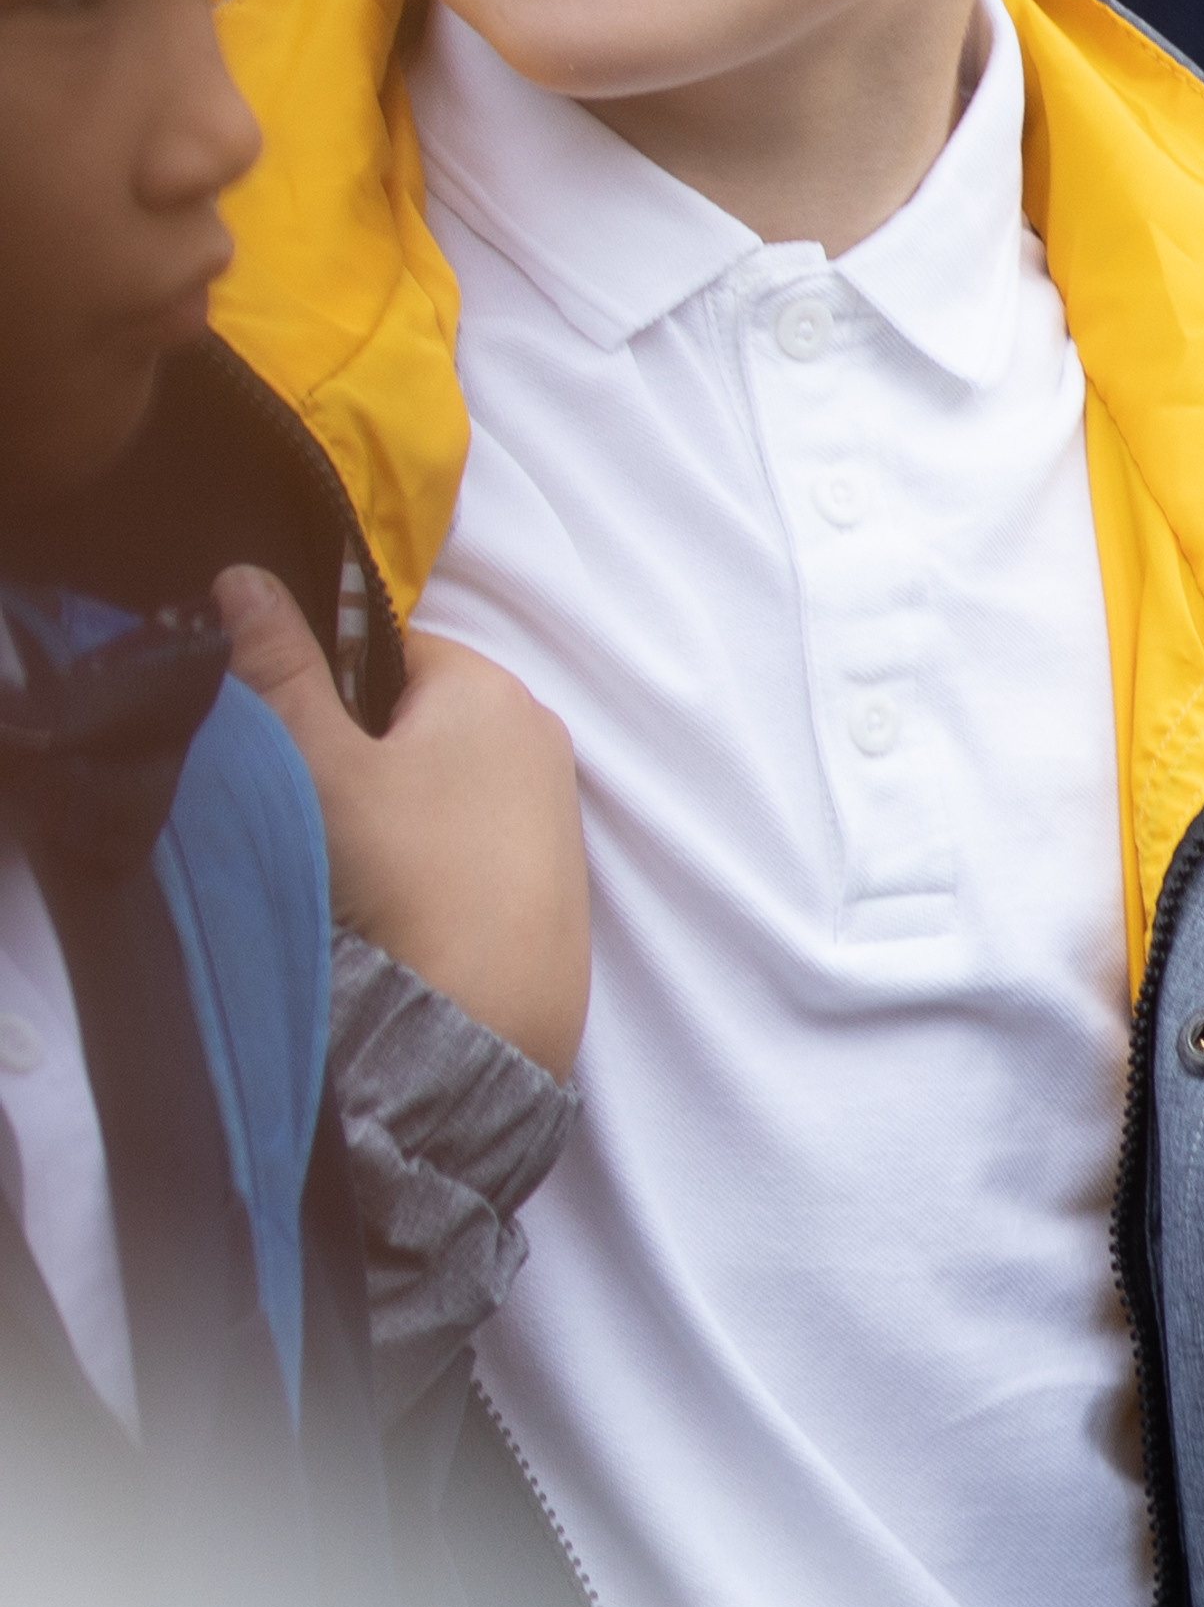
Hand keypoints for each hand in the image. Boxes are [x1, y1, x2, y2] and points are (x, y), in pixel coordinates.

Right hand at [212, 565, 589, 1080]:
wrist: (479, 1032)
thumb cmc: (399, 877)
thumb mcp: (317, 764)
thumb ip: (276, 668)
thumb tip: (241, 575)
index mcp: (488, 684)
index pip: (384, 651)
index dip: (322, 693)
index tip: (293, 755)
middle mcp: (539, 732)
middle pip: (416, 718)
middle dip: (361, 757)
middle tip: (319, 822)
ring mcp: (557, 812)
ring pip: (444, 786)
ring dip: (396, 816)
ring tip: (358, 880)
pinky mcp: (560, 883)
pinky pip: (476, 845)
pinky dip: (436, 865)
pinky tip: (405, 915)